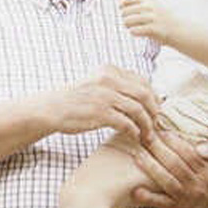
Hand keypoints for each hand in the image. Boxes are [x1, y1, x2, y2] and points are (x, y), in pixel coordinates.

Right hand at [39, 65, 158, 142]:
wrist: (51, 108)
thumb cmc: (76, 99)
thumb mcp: (97, 83)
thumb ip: (117, 85)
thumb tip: (143, 95)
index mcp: (110, 71)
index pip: (142, 81)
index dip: (153, 96)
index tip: (156, 109)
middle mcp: (109, 80)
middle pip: (144, 94)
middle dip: (154, 110)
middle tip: (157, 123)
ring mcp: (104, 96)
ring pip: (138, 110)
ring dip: (147, 124)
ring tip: (147, 134)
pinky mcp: (100, 113)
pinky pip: (126, 123)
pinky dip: (134, 131)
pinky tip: (134, 137)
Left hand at [119, 0, 178, 44]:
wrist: (181, 29)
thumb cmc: (165, 16)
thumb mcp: (153, 3)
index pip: (128, 0)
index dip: (123, 6)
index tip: (127, 10)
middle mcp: (151, 7)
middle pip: (125, 11)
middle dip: (125, 17)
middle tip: (130, 21)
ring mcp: (152, 18)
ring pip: (128, 21)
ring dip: (128, 25)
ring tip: (133, 27)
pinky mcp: (153, 29)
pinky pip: (134, 31)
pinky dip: (133, 32)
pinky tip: (138, 32)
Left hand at [130, 131, 207, 207]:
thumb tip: (199, 147)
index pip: (188, 153)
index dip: (173, 141)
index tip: (160, 129)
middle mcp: (197, 185)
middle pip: (175, 164)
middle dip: (157, 149)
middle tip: (142, 135)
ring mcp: (186, 198)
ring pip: (166, 181)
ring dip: (150, 168)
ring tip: (137, 154)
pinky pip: (161, 204)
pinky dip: (148, 198)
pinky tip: (136, 191)